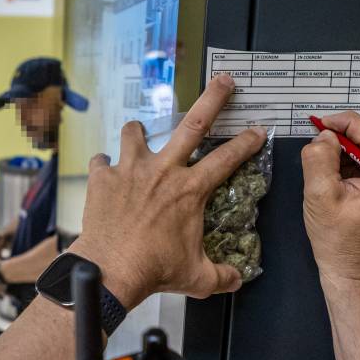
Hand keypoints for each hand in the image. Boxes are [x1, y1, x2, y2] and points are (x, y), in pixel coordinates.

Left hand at [69, 76, 266, 307]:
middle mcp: (163, 171)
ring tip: (138, 132)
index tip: (258, 129)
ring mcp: (130, 170)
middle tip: (223, 80)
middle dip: (212, 98)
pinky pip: (102, 161)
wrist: (111, 270)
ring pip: (136, 132)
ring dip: (138, 130)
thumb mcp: (198, 278)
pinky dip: (104, 165)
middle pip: (193, 124)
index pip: (228, 158)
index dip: (247, 142)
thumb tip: (237, 279)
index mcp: (190, 190)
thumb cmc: (155, 270)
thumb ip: (222, 275)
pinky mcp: (103, 178)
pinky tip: (106, 171)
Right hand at [301, 111, 359, 285]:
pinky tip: (342, 169)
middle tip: (322, 140)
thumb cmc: (337, 240)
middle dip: (348, 134)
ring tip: (330, 159)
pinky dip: (358, 157)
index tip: (321, 123)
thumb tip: (325, 135)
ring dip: (352, 146)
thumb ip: (320, 160)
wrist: (351, 268)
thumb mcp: (319, 196)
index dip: (344, 124)